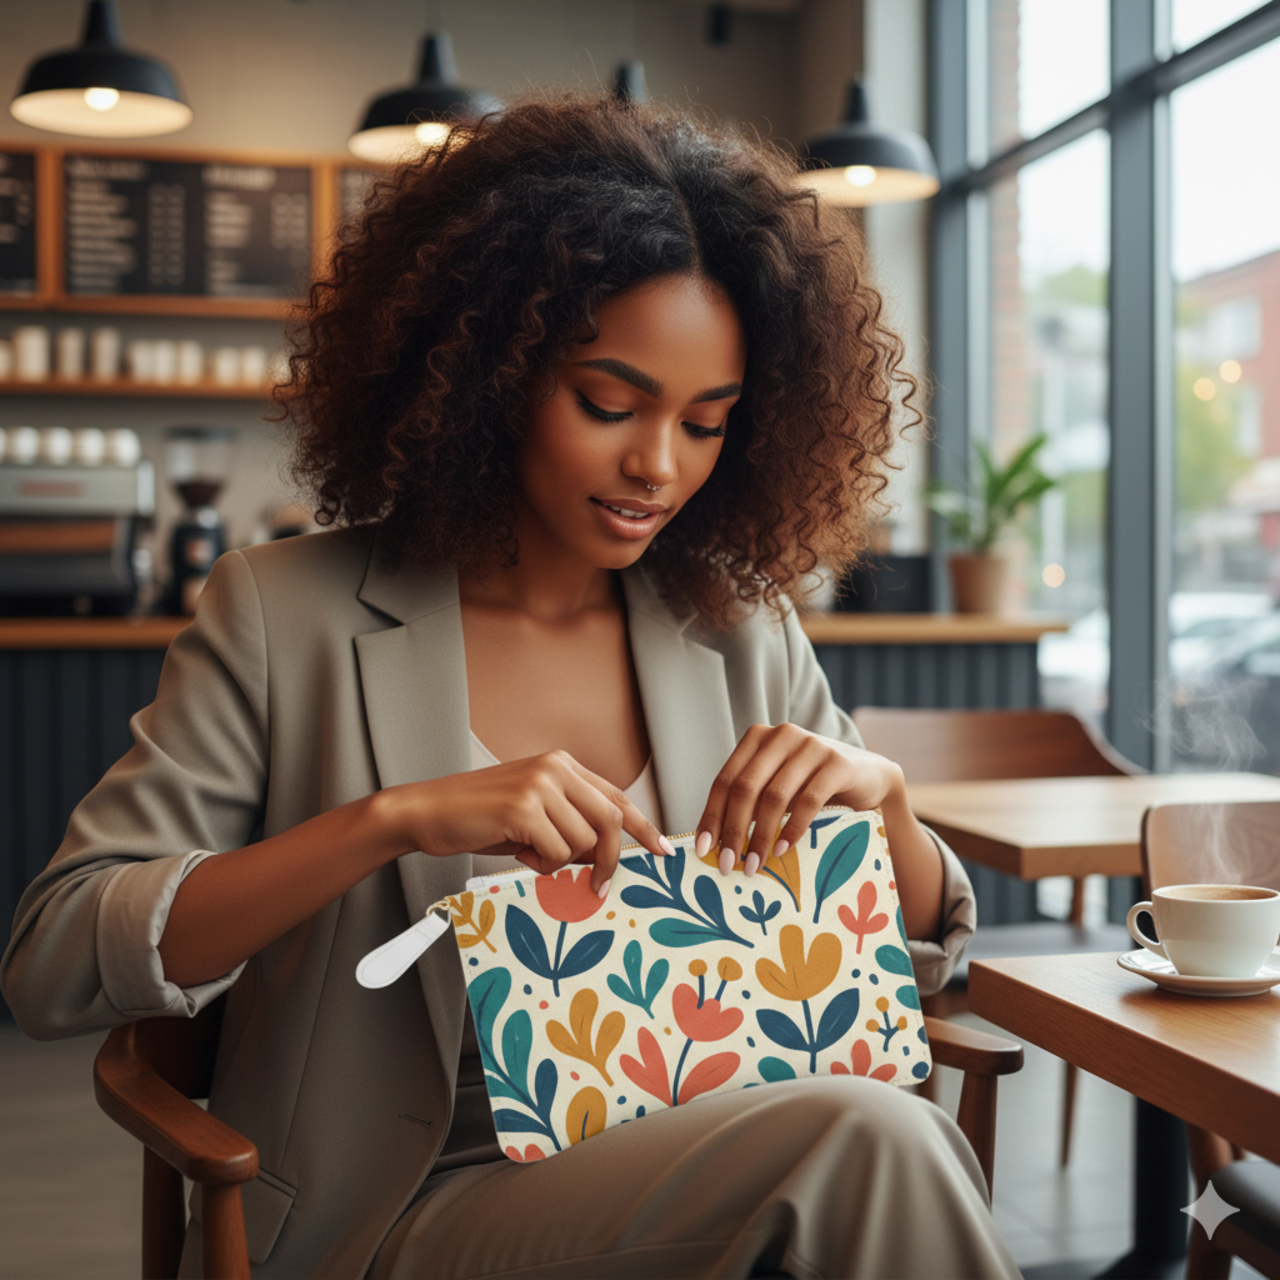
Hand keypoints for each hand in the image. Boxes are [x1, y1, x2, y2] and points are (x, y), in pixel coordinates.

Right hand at [386, 751, 672, 895]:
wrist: (426, 812)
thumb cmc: (478, 818)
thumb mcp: (532, 814)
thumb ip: (570, 824)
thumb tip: (606, 857)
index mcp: (561, 765)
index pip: (617, 797)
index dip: (644, 827)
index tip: (663, 851)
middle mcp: (555, 768)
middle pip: (610, 819)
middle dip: (610, 859)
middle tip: (598, 887)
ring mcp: (540, 785)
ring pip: (584, 841)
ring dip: (561, 862)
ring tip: (529, 853)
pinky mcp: (524, 808)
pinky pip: (557, 852)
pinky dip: (542, 865)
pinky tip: (518, 853)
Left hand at [694, 723, 902, 875]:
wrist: (869, 778)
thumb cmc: (812, 787)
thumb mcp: (776, 789)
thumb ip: (749, 803)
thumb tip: (712, 844)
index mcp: (758, 739)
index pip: (725, 780)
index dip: (711, 816)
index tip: (702, 850)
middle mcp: (782, 736)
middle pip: (745, 788)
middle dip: (733, 830)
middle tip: (726, 864)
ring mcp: (811, 746)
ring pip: (775, 796)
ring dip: (760, 835)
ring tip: (753, 865)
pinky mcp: (837, 763)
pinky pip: (808, 800)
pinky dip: (792, 828)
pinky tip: (782, 850)